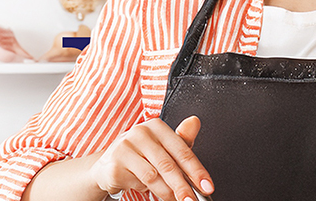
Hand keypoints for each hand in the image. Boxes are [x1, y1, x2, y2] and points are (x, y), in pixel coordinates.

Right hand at [89, 116, 214, 200]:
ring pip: (153, 177)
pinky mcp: (114, 164)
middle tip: (190, 200)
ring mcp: (124, 147)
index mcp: (156, 126)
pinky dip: (144, 189)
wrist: (108, 164)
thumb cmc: (140, 155)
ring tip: (172, 199)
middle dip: (182, 186)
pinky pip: (137, 183)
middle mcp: (140, 133)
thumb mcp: (163, 147)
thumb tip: (195, 122)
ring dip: (166, 192)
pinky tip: (144, 187)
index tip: (206, 186)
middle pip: (167, 164)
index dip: (196, 170)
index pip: (181, 149)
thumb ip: (181, 141)